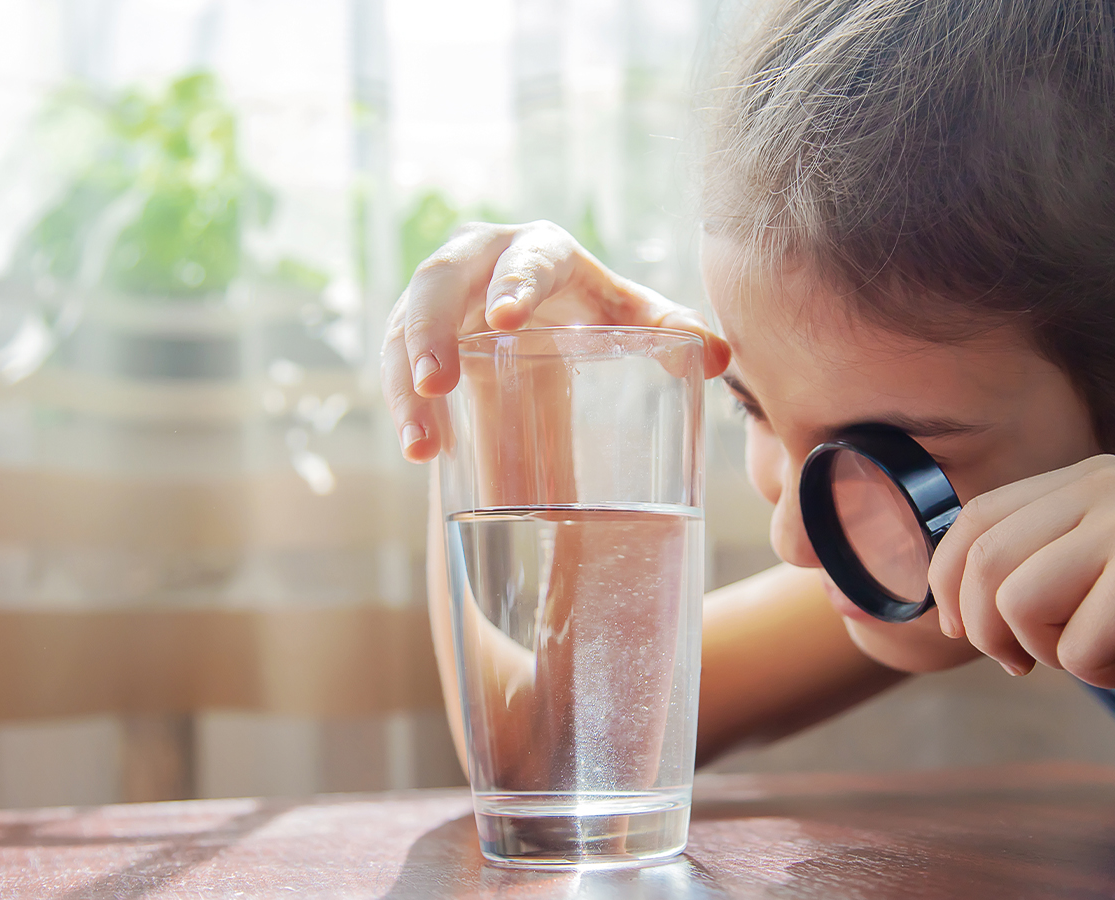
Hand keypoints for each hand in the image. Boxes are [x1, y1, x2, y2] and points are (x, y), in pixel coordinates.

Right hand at [381, 220, 729, 461]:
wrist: (546, 322)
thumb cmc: (594, 313)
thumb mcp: (630, 319)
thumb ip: (672, 330)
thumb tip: (718, 356)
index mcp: (541, 249)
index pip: (525, 256)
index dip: (512, 280)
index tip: (503, 318)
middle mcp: (479, 260)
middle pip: (439, 281)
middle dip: (429, 329)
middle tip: (435, 382)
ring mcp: (438, 295)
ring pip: (403, 327)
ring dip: (404, 382)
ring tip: (421, 443)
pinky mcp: (413, 331)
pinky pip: (397, 363)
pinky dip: (404, 407)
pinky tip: (421, 451)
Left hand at [930, 455, 1114, 712]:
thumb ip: (1056, 556)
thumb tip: (963, 599)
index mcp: (1091, 478)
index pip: (977, 516)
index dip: (948, 576)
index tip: (958, 624)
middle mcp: (1101, 491)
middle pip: (982, 559)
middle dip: (981, 624)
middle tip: (1016, 663)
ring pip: (1016, 603)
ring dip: (1050, 649)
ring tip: (1111, 649)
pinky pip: (1074, 650)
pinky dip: (1105, 673)